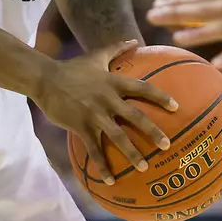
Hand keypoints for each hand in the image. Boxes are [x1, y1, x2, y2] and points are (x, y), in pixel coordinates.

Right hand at [29, 40, 177, 184]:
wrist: (45, 79)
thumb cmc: (72, 68)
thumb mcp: (96, 56)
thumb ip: (116, 48)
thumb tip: (134, 39)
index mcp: (113, 82)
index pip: (142, 89)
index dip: (160, 97)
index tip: (176, 107)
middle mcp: (107, 99)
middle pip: (135, 117)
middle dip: (152, 132)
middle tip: (167, 145)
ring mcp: (94, 114)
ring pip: (117, 137)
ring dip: (132, 154)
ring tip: (145, 167)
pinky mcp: (81, 127)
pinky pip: (94, 150)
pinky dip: (102, 166)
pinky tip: (110, 181)